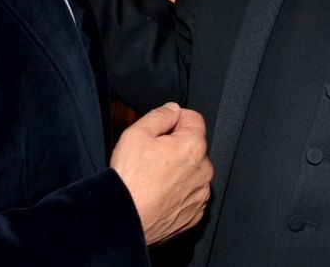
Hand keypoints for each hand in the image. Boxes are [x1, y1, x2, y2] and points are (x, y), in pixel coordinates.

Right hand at [110, 102, 212, 244]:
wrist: (125, 219)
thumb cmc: (130, 179)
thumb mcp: (137, 133)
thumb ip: (160, 115)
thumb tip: (173, 110)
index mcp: (193, 147)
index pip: (193, 118)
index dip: (174, 119)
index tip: (161, 128)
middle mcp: (204, 171)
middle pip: (193, 146)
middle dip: (176, 145)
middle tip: (151, 154)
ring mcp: (200, 195)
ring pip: (192, 170)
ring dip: (178, 169)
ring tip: (153, 176)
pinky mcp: (194, 213)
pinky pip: (189, 193)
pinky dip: (178, 191)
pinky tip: (158, 192)